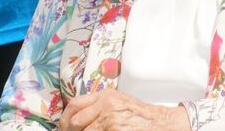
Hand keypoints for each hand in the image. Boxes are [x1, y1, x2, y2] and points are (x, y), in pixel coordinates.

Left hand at [59, 90, 190, 130]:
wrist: (160, 124)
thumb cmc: (140, 116)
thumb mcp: (119, 102)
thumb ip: (99, 105)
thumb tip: (76, 118)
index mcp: (106, 95)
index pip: (74, 104)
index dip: (65, 119)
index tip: (64, 128)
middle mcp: (106, 104)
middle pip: (75, 121)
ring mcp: (110, 119)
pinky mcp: (113, 130)